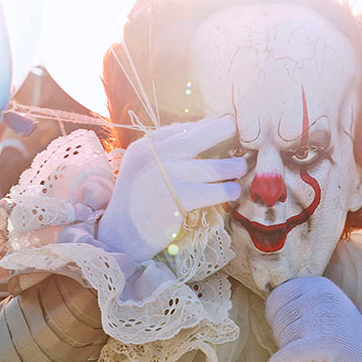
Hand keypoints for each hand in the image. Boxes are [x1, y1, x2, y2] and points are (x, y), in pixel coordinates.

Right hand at [97, 116, 244, 261]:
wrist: (121, 236)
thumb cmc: (137, 202)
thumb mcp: (142, 167)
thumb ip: (165, 151)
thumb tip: (203, 130)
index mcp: (145, 148)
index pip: (180, 129)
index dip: (207, 125)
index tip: (224, 125)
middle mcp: (153, 158)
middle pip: (197, 137)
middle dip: (224, 130)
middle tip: (239, 131)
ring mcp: (166, 178)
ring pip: (212, 166)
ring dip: (233, 166)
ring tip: (240, 168)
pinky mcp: (179, 200)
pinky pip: (216, 190)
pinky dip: (229, 190)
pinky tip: (233, 191)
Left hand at [265, 276, 361, 361]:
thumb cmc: (344, 336)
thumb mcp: (324, 307)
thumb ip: (299, 301)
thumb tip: (267, 305)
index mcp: (319, 285)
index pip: (277, 297)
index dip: (274, 316)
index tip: (286, 329)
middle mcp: (321, 296)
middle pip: (279, 317)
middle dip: (281, 335)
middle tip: (296, 346)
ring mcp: (324, 318)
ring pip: (283, 336)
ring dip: (286, 349)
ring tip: (304, 354)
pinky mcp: (324, 341)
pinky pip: (290, 352)